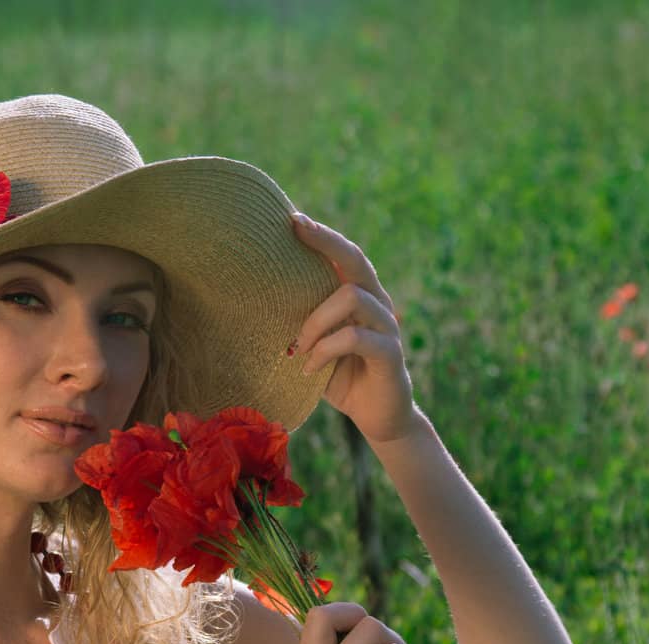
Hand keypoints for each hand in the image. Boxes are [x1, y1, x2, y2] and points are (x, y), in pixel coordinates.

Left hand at [290, 213, 417, 445]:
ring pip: (352, 297)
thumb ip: (302, 326)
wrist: (380, 419)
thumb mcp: (317, 349)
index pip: (345, 256)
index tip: (292, 219)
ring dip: (315, 320)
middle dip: (324, 242)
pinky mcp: (391, 354)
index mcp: (361, 298)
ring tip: (296, 348)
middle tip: (295, 230)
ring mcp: (387, 327)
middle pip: (356, 260)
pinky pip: (355, 338)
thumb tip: (257, 308)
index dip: (322, 236)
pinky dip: (325, 351)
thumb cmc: (343, 380)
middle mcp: (378, 304)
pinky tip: (309, 369)